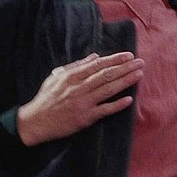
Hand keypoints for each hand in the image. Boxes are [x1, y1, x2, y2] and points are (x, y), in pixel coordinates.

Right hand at [16, 52, 143, 145]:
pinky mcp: (85, 118)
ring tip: (139, 74)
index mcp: (72, 76)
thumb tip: (95, 56)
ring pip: (108, 89)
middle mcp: (79, 88)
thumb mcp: (57, 76)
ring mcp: (83, 103)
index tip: (129, 55)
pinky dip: (117, 105)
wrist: (36, 121)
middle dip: (125, 67)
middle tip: (140, 62)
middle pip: (106, 75)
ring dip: (125, 81)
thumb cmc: (46, 98)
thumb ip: (76, 66)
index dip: (115, 59)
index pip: (98, 65)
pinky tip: (129, 100)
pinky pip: (104, 110)